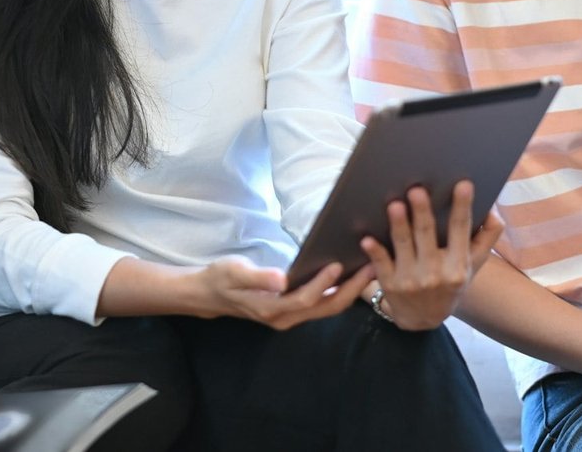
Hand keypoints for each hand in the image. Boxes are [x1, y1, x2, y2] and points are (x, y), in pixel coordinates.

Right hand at [192, 256, 373, 330]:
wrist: (209, 294)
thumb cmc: (220, 279)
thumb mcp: (233, 273)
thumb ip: (257, 277)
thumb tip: (282, 279)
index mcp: (272, 309)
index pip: (305, 299)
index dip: (323, 283)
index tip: (338, 263)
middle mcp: (286, 318)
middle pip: (326, 307)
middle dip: (351, 290)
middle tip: (372, 267)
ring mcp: (291, 316)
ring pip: (328, 307)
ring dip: (350, 290)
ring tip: (369, 268)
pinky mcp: (293, 309)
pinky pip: (322, 303)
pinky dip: (338, 290)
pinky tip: (349, 273)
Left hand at [360, 180, 501, 330]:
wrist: (424, 319)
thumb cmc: (449, 282)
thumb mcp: (472, 265)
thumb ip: (486, 238)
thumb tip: (493, 211)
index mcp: (458, 266)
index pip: (461, 230)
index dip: (462, 207)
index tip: (463, 184)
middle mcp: (436, 274)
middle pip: (427, 236)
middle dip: (422, 212)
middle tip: (417, 190)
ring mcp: (411, 280)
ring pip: (403, 246)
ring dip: (398, 225)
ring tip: (395, 205)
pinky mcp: (390, 285)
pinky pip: (381, 264)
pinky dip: (374, 251)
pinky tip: (366, 239)